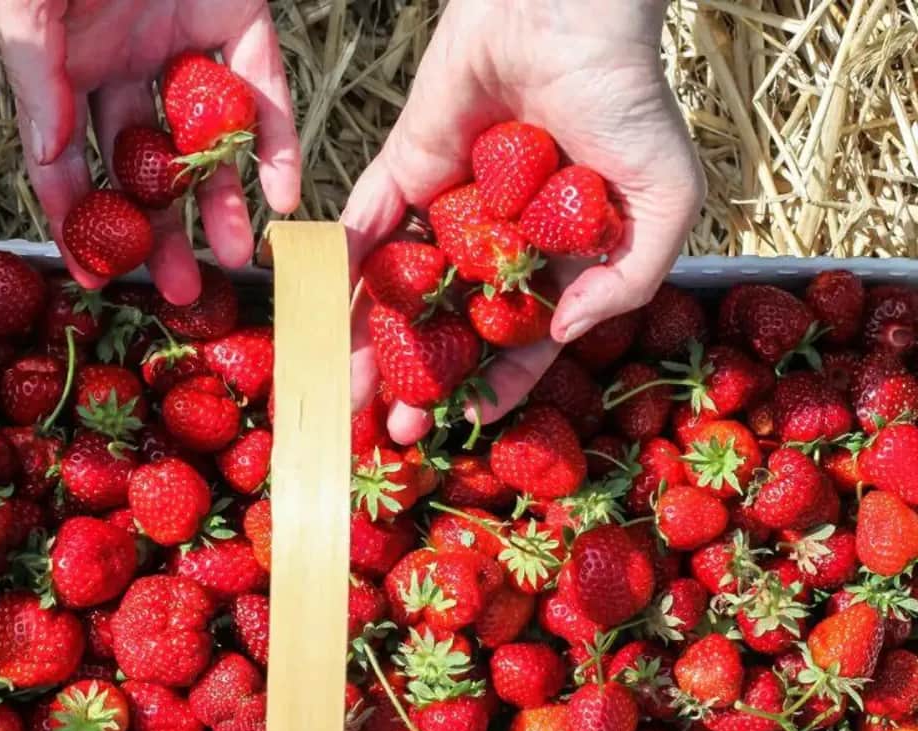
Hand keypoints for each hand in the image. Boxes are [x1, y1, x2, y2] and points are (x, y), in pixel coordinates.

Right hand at [0, 0, 300, 304]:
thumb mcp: (28, 2)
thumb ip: (35, 74)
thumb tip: (47, 154)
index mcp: (67, 66)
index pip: (70, 162)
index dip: (81, 224)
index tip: (97, 279)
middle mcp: (126, 64)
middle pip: (146, 168)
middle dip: (163, 233)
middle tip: (180, 289)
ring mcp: (184, 44)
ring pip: (207, 139)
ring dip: (224, 201)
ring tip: (236, 254)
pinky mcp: (238, 17)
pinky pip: (264, 87)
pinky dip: (277, 142)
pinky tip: (281, 193)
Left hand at [342, 0, 705, 443]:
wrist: (568, 10)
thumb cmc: (629, 99)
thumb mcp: (665, 200)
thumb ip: (627, 278)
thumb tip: (564, 334)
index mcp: (555, 254)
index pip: (519, 336)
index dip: (496, 383)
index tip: (465, 422)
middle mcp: (496, 239)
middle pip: (449, 326)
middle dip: (421, 380)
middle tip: (394, 432)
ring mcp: (448, 206)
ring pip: (402, 289)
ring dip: (372, 345)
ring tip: (348, 397)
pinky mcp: (405, 168)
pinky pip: (366, 228)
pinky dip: (342, 271)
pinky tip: (323, 320)